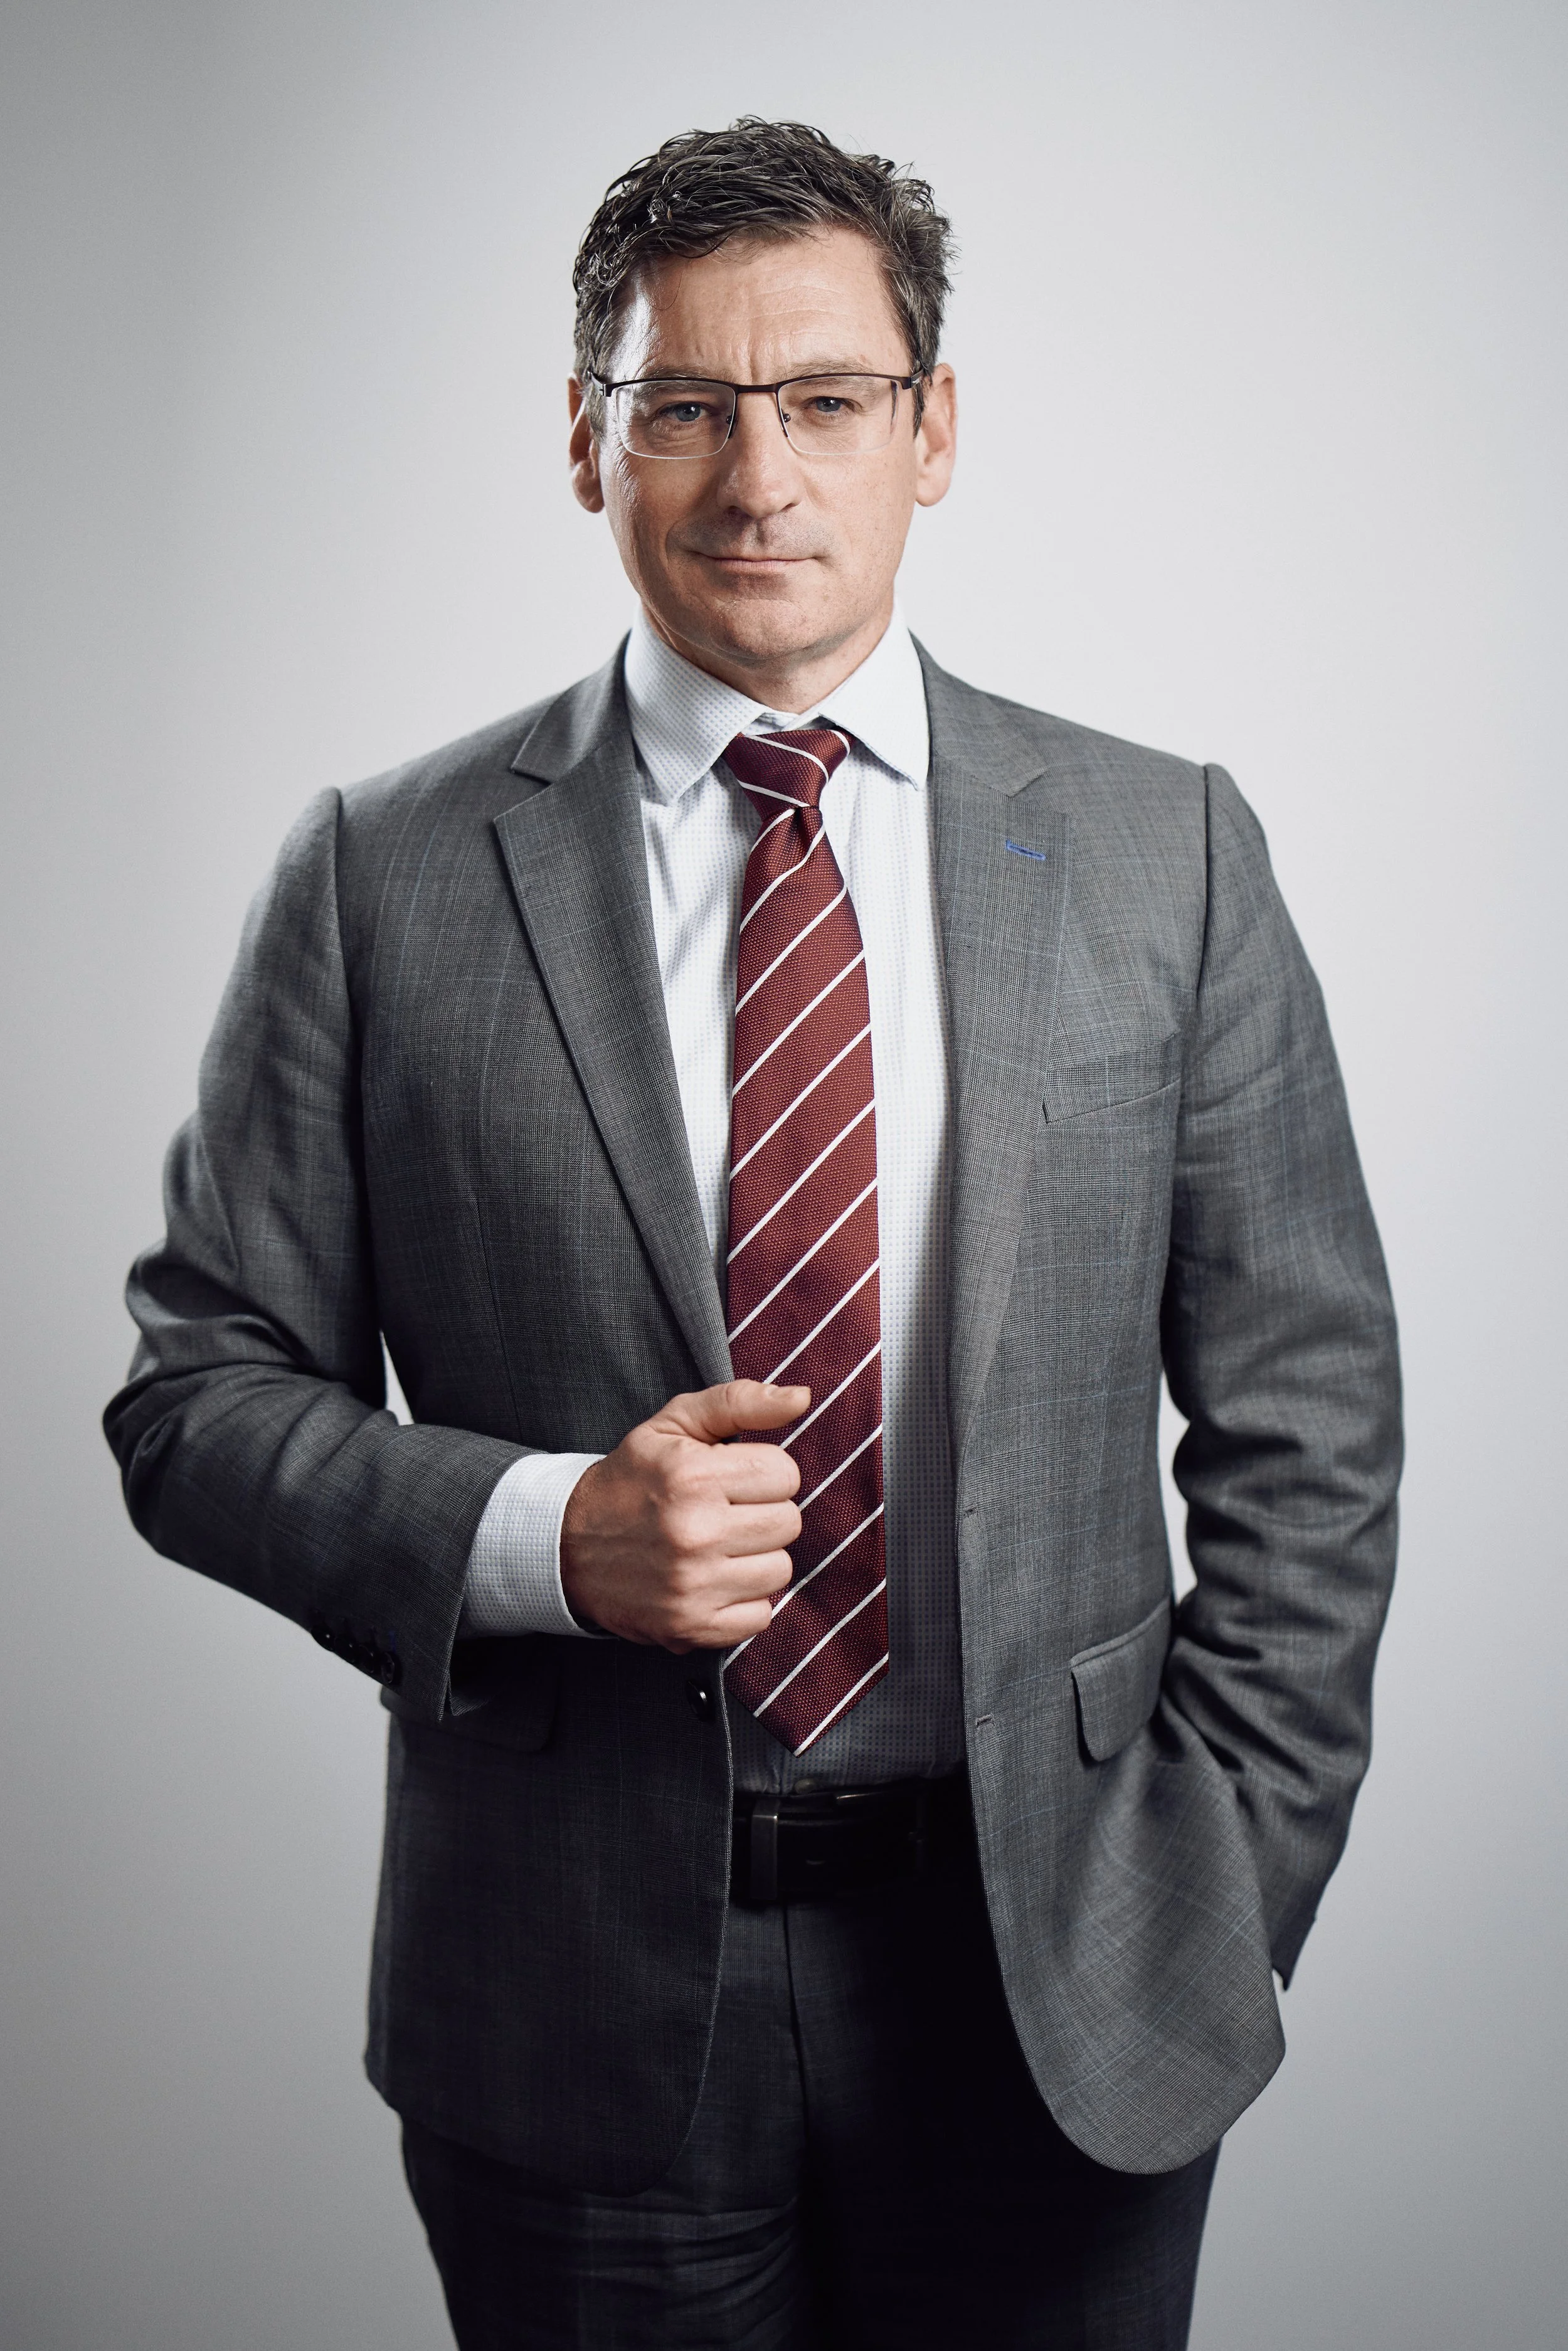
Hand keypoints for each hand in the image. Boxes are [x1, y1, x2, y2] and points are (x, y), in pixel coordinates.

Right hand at [559, 1380, 807, 1652]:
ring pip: (779, 1569)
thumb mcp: (674, 1424)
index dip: (763, 1472)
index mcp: (692, 1476)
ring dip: (756, 1557)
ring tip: (718, 1547)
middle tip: (725, 1512)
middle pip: (788, 1522)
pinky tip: (714, 1581)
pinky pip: (761, 1615)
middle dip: (763, 1512)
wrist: (567, 1546)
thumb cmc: (632, 1479)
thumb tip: (802, 1397)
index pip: (785, 1474)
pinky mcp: (690, 1627)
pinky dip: (744, 1600)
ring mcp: (692, 1585)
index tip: (734, 1478)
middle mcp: (694, 1532)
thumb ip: (739, 1402)